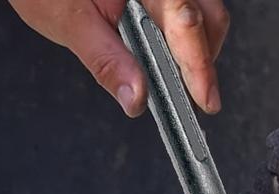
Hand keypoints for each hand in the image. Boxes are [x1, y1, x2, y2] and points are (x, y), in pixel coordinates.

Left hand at [8, 0, 228, 114]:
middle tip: (190, 98)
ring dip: (195, 54)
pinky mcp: (166, 1)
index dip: (199, 64)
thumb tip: (136, 98)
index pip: (185, 19)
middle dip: (201, 61)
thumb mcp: (69, 21)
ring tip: (172, 78)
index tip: (205, 99)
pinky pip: (192, 19)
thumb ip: (106, 61)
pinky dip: (185, 46)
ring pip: (206, 21)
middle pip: (208, 20)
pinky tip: (165, 60)